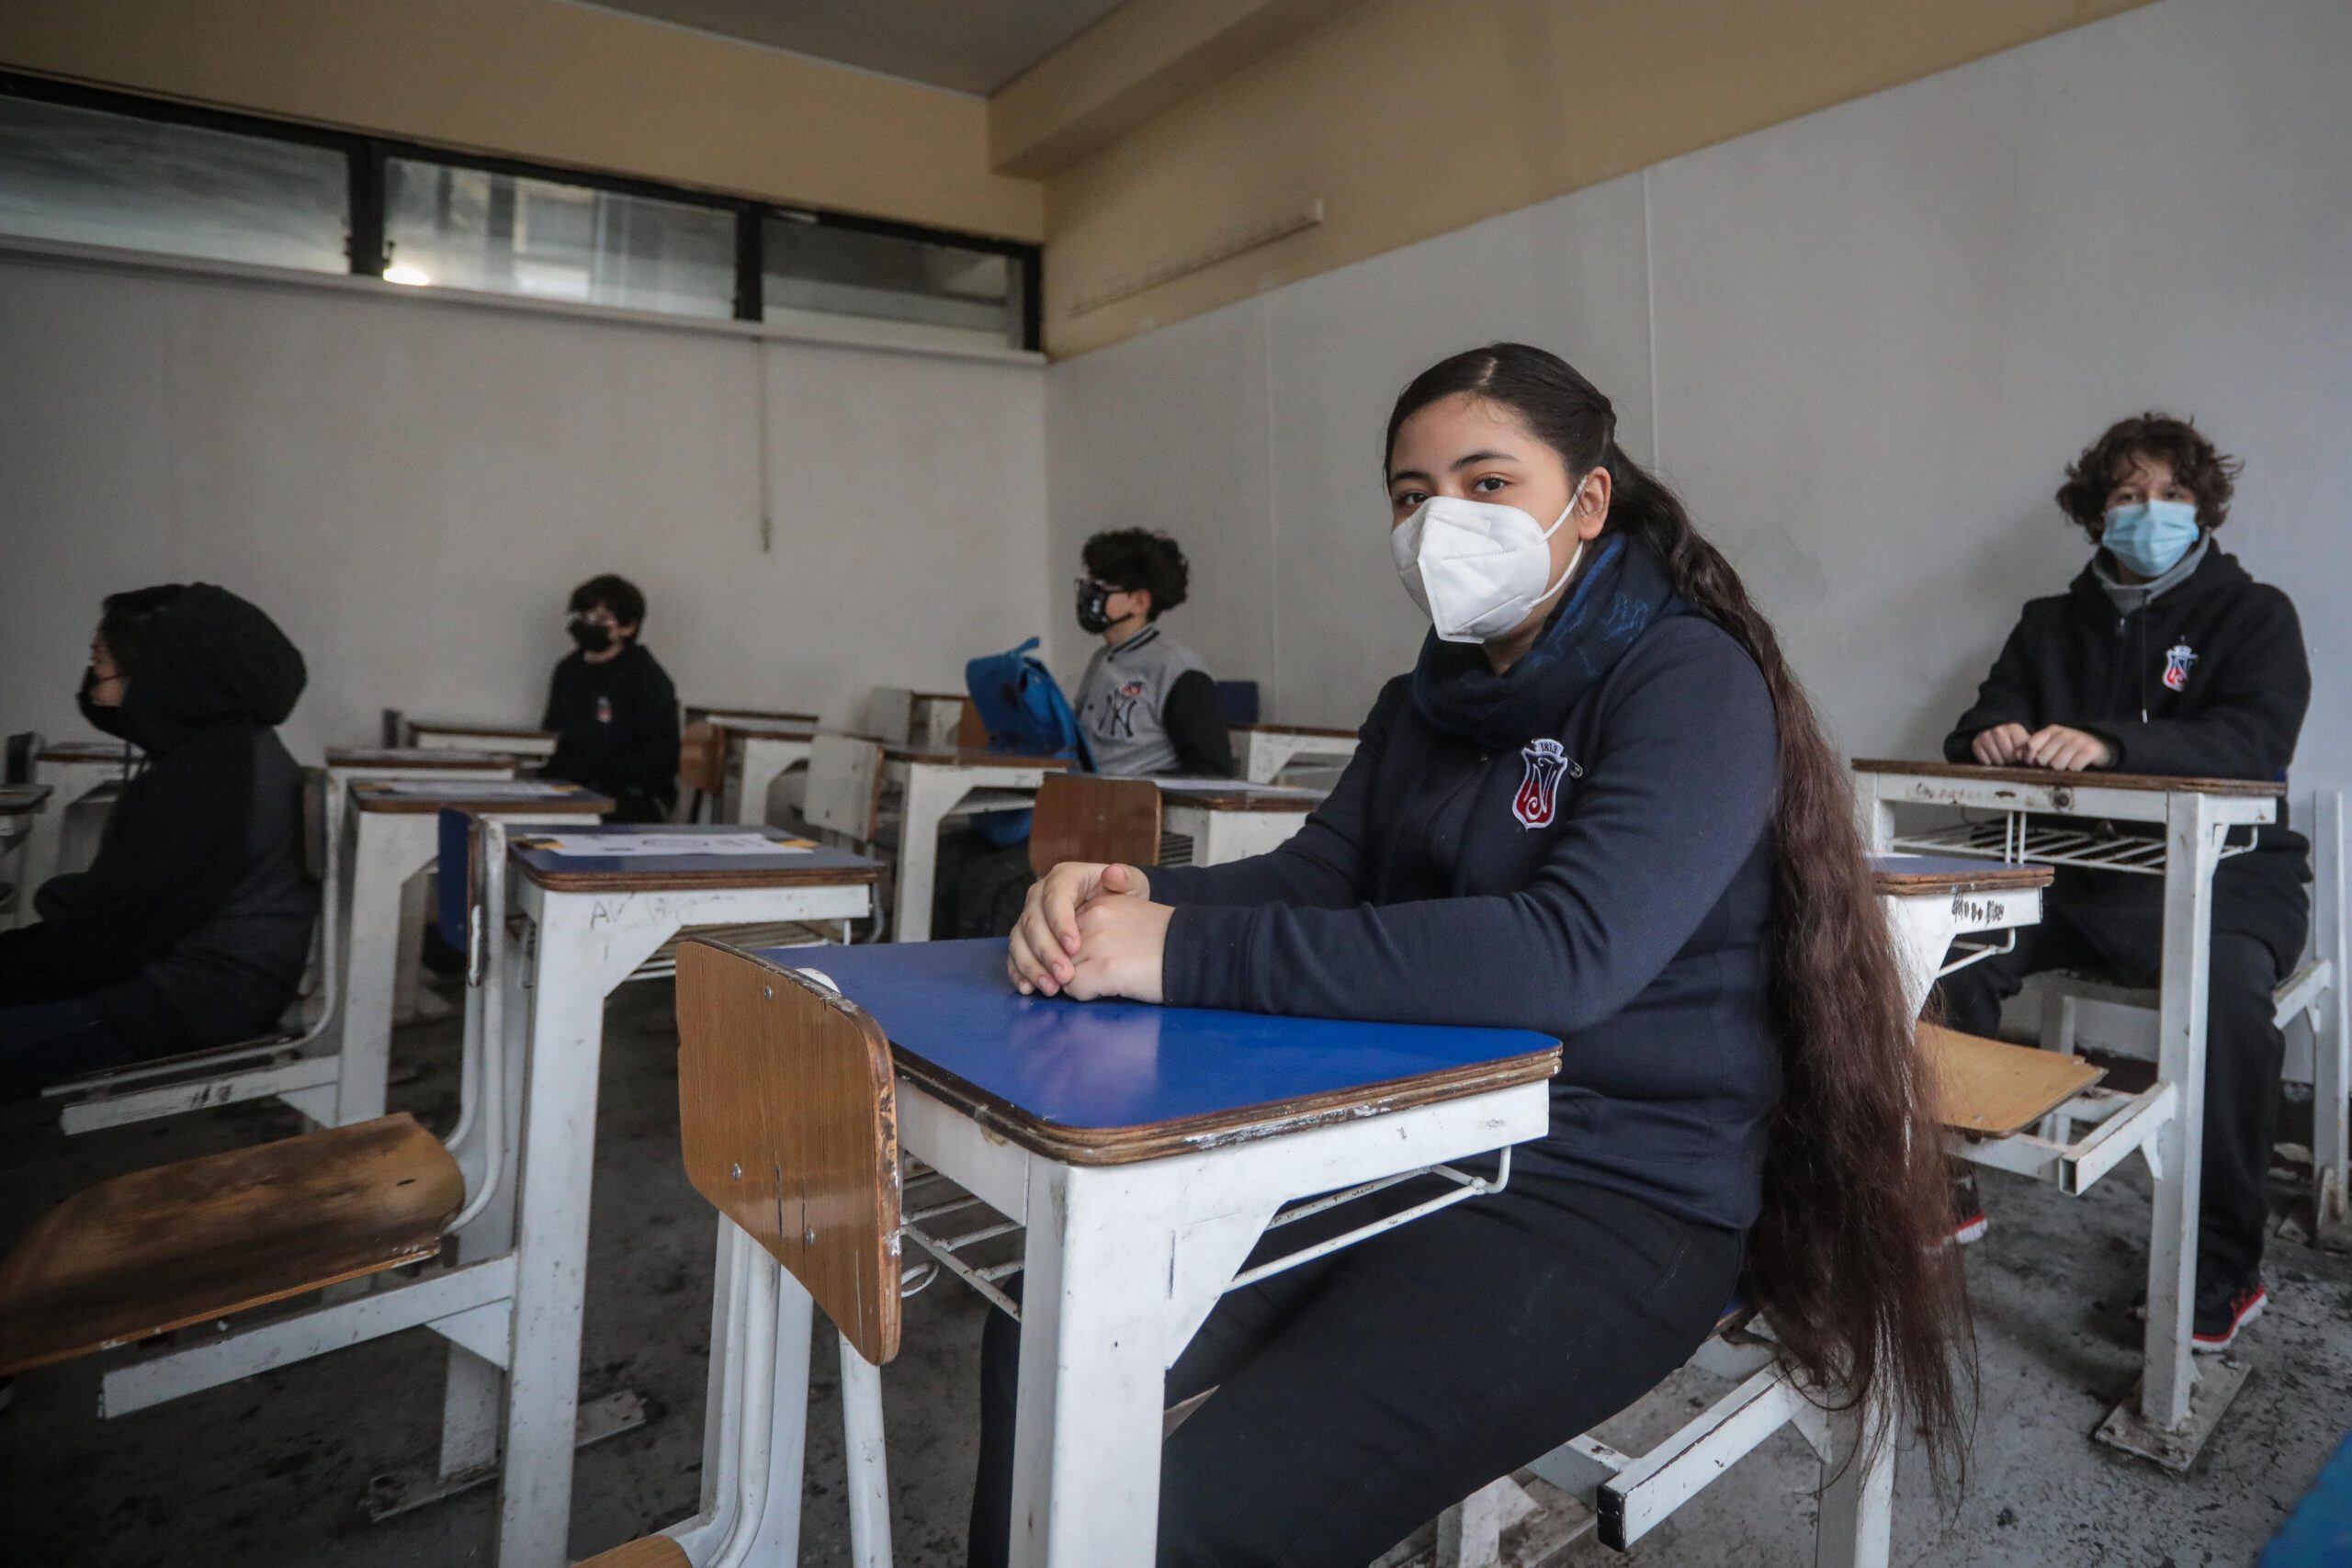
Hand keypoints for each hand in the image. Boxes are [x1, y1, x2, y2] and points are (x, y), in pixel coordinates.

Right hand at [1007, 860, 1152, 995]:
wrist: (1116, 916)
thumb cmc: (1123, 899)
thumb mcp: (1133, 884)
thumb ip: (1127, 878)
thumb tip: (1112, 874)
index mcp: (1064, 877)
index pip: (1055, 896)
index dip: (1060, 922)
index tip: (1074, 947)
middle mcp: (1040, 894)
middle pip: (1033, 920)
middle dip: (1047, 951)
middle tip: (1064, 975)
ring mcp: (1030, 916)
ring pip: (1019, 939)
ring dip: (1032, 965)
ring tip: (1050, 988)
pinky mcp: (1024, 938)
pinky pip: (1015, 954)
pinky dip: (1018, 972)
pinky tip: (1029, 988)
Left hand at [1059, 893, 1171, 1002]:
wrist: (1196, 953)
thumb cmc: (1165, 943)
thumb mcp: (1129, 915)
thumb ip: (1098, 923)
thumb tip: (1069, 949)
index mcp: (1099, 901)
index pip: (1061, 929)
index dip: (1066, 950)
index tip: (1081, 961)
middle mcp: (1092, 917)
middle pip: (1056, 950)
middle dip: (1064, 967)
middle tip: (1090, 976)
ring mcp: (1096, 942)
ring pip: (1060, 971)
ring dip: (1076, 981)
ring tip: (1104, 981)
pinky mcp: (1103, 968)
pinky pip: (1073, 989)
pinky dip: (1086, 995)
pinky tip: (1110, 988)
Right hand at [1971, 723, 2031, 765]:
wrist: (1996, 737)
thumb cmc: (2014, 743)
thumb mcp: (2025, 744)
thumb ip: (2030, 752)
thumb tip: (2034, 763)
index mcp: (2014, 728)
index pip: (2019, 752)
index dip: (2020, 759)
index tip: (2020, 757)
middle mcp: (1999, 730)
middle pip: (2008, 757)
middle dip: (2010, 762)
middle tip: (2010, 759)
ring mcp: (1986, 736)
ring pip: (1997, 761)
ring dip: (2000, 763)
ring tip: (2002, 758)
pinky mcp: (1976, 743)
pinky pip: (1985, 762)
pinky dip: (1989, 763)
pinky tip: (1992, 757)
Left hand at [2021, 724, 2113, 772]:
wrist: (2099, 745)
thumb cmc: (2069, 748)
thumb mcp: (2050, 744)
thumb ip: (2032, 748)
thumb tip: (2017, 755)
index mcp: (2051, 730)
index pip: (2031, 745)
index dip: (2030, 758)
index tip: (2035, 763)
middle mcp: (2063, 733)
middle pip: (2043, 759)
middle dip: (2047, 766)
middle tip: (2055, 765)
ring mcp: (2077, 741)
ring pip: (2057, 765)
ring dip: (2061, 770)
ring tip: (2066, 765)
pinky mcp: (2090, 750)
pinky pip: (2073, 767)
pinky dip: (2074, 770)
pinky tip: (2077, 766)